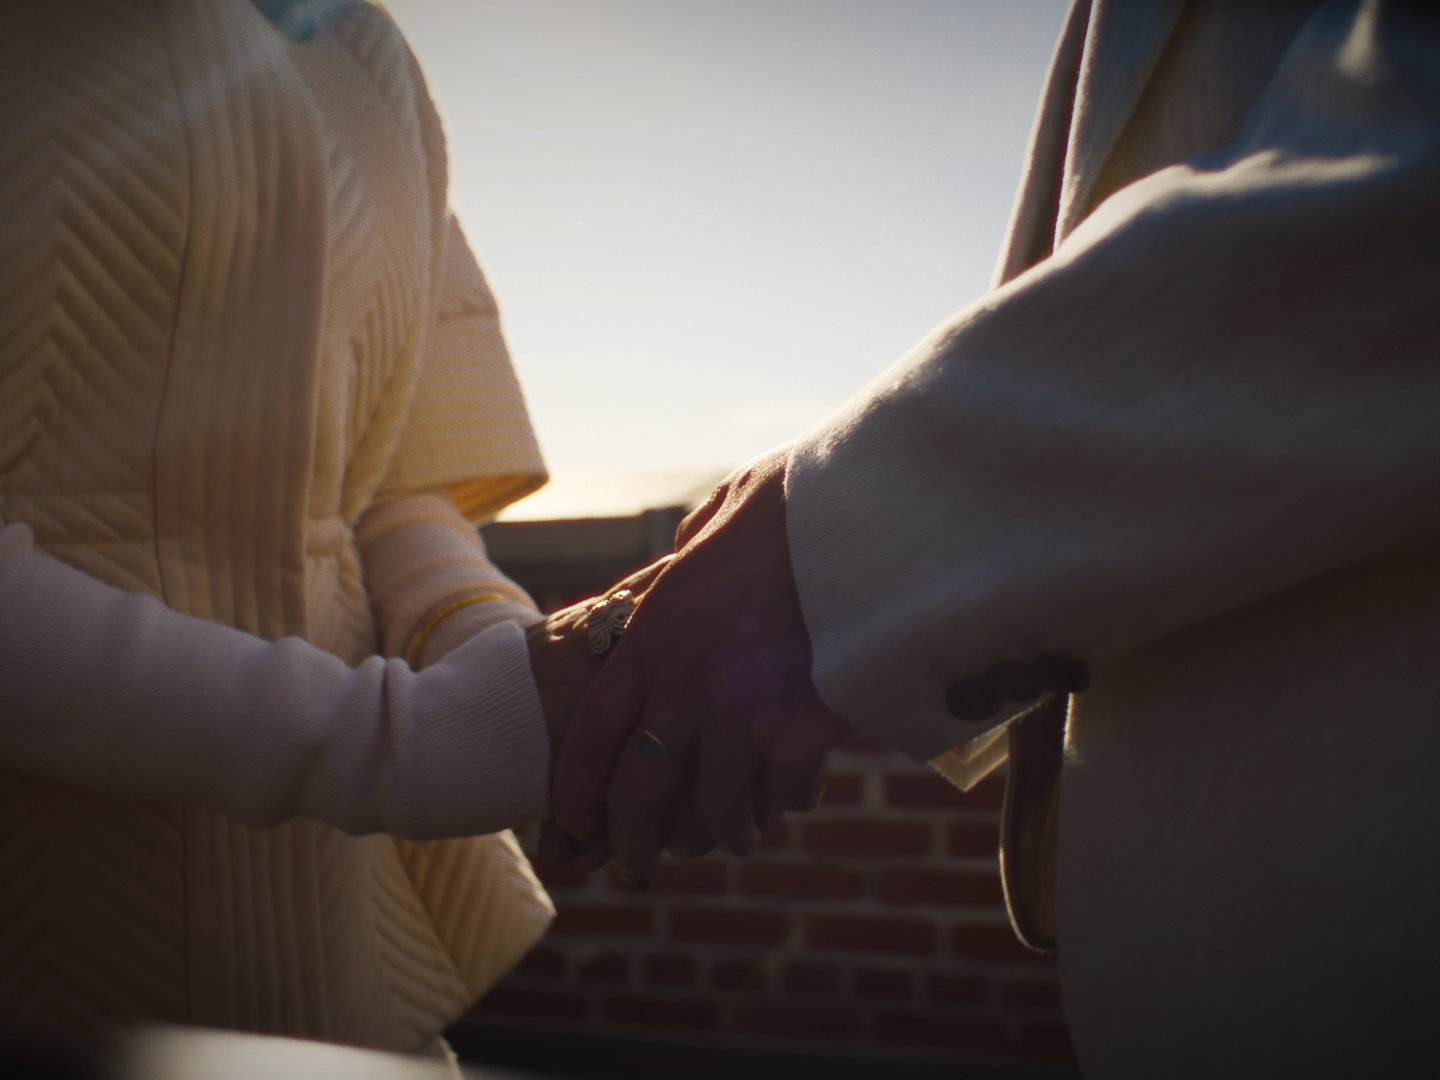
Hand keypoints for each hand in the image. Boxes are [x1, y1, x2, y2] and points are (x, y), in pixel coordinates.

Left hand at [551, 448, 852, 883]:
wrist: (859, 514)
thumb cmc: (792, 505)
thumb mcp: (716, 519)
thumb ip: (689, 555)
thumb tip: (686, 553)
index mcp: (651, 635)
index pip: (592, 739)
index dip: (577, 795)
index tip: (571, 825)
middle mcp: (684, 684)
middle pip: (641, 794)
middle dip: (634, 840)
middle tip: (637, 860)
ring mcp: (742, 711)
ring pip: (715, 809)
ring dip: (718, 832)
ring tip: (728, 837)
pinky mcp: (800, 726)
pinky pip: (783, 792)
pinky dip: (782, 805)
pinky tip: (784, 803)